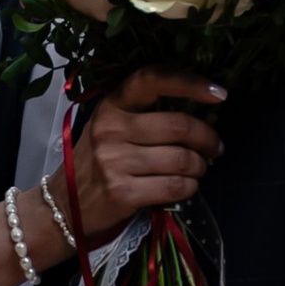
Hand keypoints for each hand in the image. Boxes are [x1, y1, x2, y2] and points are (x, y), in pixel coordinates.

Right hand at [68, 69, 222, 244]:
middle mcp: (111, 129)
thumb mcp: (112, 127)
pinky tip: (185, 187)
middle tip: (214, 148)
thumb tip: (203, 114)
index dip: (191, 83)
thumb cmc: (98, 162)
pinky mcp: (122, 192)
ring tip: (198, 170)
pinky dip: (189, 188)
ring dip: (200, 167)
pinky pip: (175, 186)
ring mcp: (114, 161)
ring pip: (182, 159)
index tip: (219, 94)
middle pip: (179, 125)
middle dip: (208, 139)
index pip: (154, 80)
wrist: (65, 205)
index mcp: (112, 105)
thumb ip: (148, 116)